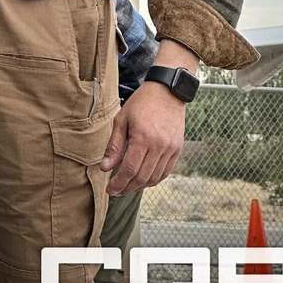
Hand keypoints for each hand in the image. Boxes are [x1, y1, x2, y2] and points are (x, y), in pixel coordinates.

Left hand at [100, 81, 186, 195]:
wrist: (167, 92)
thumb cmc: (141, 103)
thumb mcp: (122, 119)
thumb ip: (114, 145)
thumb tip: (105, 168)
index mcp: (143, 137)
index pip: (130, 169)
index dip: (119, 183)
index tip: (110, 190)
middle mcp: (159, 146)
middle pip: (142, 177)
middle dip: (127, 187)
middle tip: (116, 191)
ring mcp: (170, 149)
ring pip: (154, 177)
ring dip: (140, 186)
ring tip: (127, 186)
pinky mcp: (177, 149)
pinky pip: (166, 172)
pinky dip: (154, 179)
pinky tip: (143, 179)